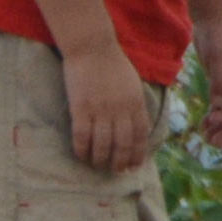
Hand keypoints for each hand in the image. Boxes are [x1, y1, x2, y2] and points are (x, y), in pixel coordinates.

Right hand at [62, 40, 152, 173]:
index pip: (140, 134)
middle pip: (123, 144)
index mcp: (136, 102)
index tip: (134, 166)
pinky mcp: (81, 109)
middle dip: (120, 161)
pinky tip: (81, 156)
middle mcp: (121, 109)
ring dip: (100, 159)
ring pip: (102, 145)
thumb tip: (137, 126)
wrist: (92, 48)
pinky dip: (82, 150)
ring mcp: (100, 110)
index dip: (137, 153)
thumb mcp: (133, 84)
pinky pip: (82, 137)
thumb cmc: (113, 65)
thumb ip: (135, 104)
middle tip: (115, 171)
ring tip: (98, 165)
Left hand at [194, 17, 221, 146]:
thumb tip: (219, 106)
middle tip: (213, 143)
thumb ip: (220, 82)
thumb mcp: (219, 58)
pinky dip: (215, 117)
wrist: (214, 20)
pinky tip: (204, 123)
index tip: (211, 122)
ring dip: (221, 127)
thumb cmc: (219, 37)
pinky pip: (221, 105)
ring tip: (207, 138)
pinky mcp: (220, 82)